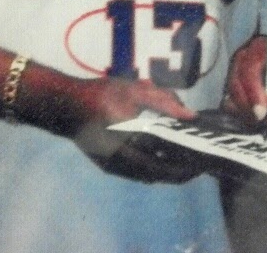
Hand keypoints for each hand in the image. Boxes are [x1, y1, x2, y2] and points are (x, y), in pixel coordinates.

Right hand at [67, 77, 202, 182]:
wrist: (65, 106)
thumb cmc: (101, 94)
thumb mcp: (135, 90)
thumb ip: (165, 102)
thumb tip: (191, 116)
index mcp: (127, 138)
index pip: (161, 161)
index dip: (183, 165)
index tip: (202, 161)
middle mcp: (119, 158)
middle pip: (157, 174)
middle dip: (180, 172)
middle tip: (199, 165)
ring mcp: (112, 165)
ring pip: (147, 176)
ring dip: (168, 172)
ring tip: (187, 161)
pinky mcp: (109, 166)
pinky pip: (137, 173)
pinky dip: (154, 168)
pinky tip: (165, 158)